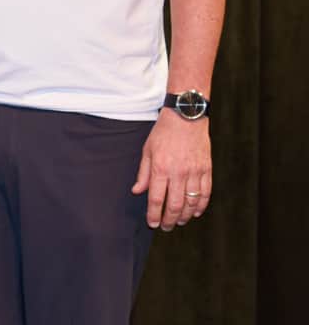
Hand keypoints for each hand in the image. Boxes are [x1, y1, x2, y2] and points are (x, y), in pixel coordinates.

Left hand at [131, 109, 211, 230]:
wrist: (186, 117)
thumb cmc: (163, 133)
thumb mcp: (147, 151)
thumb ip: (143, 174)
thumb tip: (137, 191)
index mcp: (160, 168)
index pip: (156, 199)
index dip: (154, 215)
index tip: (152, 223)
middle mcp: (178, 173)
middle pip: (175, 205)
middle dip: (169, 220)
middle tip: (166, 227)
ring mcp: (195, 172)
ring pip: (191, 202)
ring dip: (185, 216)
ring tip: (180, 221)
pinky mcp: (207, 169)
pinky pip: (206, 193)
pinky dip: (201, 205)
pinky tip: (196, 212)